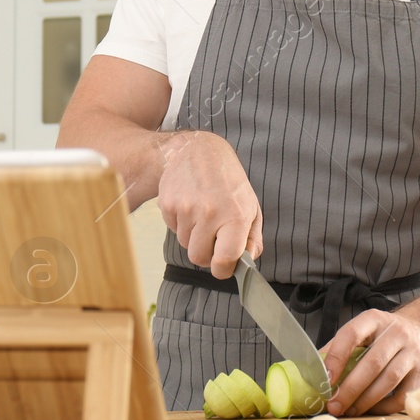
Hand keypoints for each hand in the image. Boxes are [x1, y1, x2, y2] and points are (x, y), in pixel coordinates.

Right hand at [156, 131, 262, 278]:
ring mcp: (186, 208)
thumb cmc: (229, 182)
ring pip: (185, 244)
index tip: (223, 266)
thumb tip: (247, 262)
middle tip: (213, 237)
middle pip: (199, 258)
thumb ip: (252, 238)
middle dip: (206, 254)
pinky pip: (173, 229)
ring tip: (203, 214)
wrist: (198, 150)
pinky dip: (181, 224)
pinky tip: (190, 205)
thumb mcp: (250, 206)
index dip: (223, 269)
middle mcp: (210, 213)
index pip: (224, 260)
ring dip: (193, 236)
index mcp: (235, 215)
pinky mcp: (168, 204)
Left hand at [322, 309, 419, 415]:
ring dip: (365, 400)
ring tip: (348, 411)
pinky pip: (402, 395)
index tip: (325, 380)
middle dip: (350, 388)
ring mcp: (413, 352)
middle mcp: (396, 333)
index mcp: (374, 319)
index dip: (337, 357)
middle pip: (373, 363)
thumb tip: (313, 370)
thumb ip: (339, 347)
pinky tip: (370, 410)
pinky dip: (384, 406)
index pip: (352, 334)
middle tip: (333, 405)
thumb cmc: (384, 336)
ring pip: (389, 380)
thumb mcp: (363, 331)